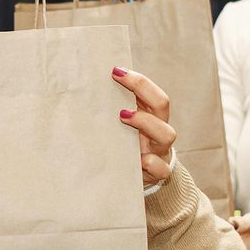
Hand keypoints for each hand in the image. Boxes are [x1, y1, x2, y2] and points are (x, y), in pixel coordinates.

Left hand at [111, 66, 174, 185]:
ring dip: (146, 122)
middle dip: (142, 89)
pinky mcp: (156, 172)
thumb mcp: (119, 128)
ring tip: (123, 117)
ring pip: (166, 133)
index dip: (138, 80)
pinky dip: (152, 163)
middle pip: (162, 104)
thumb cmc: (123, 147)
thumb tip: (83, 90)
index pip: (151, 92)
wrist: (135, 178)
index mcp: (149, 115)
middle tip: (118, 82)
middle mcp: (156, 129)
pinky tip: (140, 161)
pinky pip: (161, 168)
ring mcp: (158, 150)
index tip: (115, 71)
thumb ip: (110, 111)